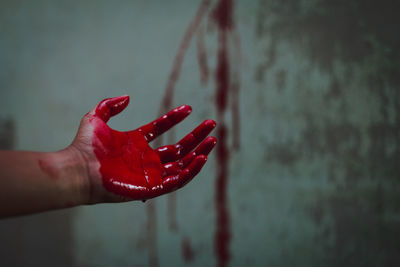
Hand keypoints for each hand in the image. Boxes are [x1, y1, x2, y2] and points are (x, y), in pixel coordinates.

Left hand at [70, 95, 215, 202]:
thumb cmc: (84, 147)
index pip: (162, 129)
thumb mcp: (95, 119)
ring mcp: (150, 174)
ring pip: (182, 165)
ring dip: (199, 154)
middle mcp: (146, 159)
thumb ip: (110, 105)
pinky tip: (202, 158)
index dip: (175, 118)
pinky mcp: (152, 187)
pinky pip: (177, 180)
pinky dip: (191, 170)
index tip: (188, 108)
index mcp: (136, 143)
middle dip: (196, 136)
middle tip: (211, 124)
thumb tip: (128, 97)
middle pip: (179, 148)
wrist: (79, 169)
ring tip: (212, 141)